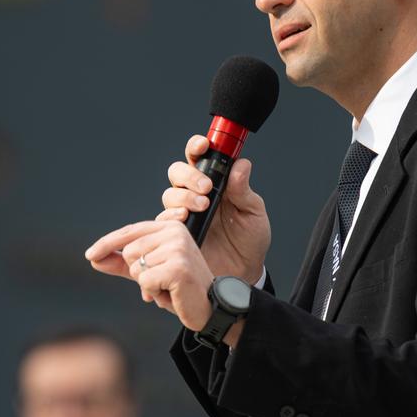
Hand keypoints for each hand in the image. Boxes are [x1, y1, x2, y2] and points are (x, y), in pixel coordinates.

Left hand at [85, 220, 217, 333]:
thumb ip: (122, 264)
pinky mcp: (178, 267)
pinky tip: (171, 293)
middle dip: (138, 273)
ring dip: (147, 284)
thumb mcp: (148, 272)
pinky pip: (145, 281)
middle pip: (129, 252)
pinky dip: (153, 292)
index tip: (90, 255)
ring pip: (136, 267)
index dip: (108, 244)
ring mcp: (178, 248)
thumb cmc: (179, 289)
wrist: (208, 308)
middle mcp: (175, 232)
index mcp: (169, 227)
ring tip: (167, 287)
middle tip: (161, 281)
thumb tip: (94, 259)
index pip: (129, 232)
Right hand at [157, 136, 270, 282]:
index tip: (203, 146)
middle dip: (189, 176)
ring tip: (202, 206)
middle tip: (205, 187)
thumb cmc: (249, 240)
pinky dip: (172, 215)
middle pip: (178, 173)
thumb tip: (241, 164)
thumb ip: (244, 190)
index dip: (197, 147)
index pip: (199, 158)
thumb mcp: (253, 212)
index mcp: (215, 184)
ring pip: (170, 194)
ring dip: (183, 196)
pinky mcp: (176, 233)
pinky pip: (163, 219)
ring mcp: (184, 213)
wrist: (244, 271)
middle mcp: (195, 195)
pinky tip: (185, 218)